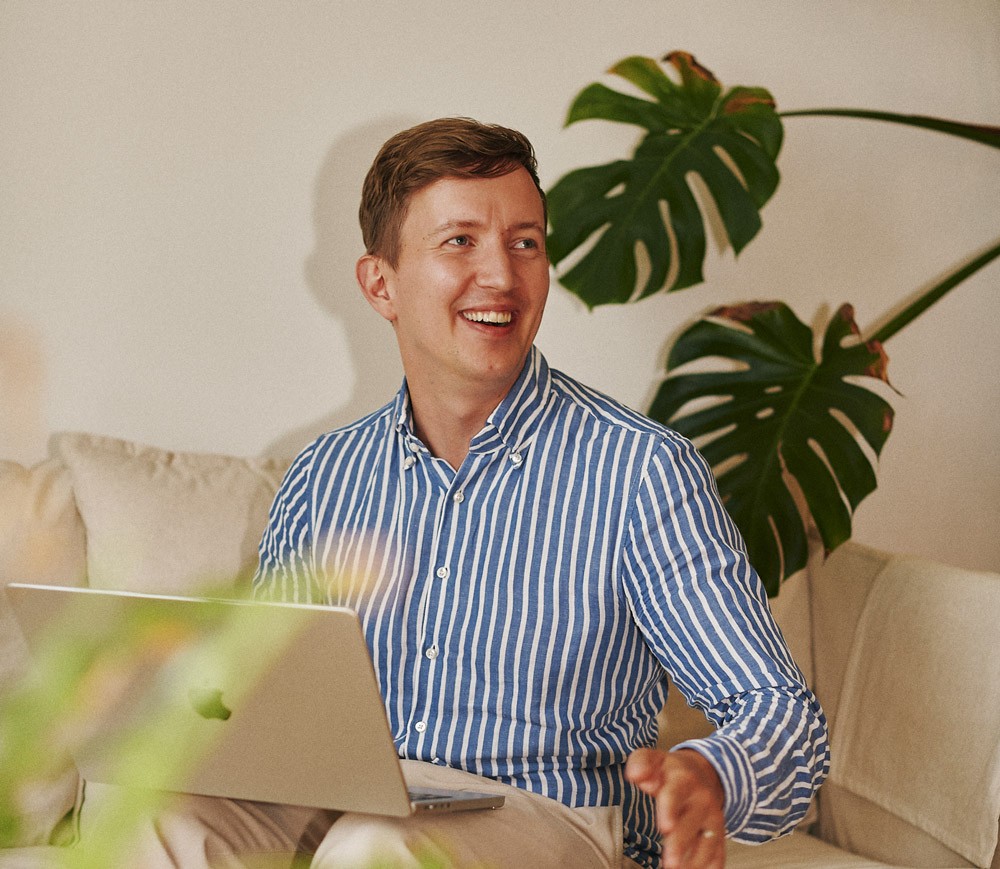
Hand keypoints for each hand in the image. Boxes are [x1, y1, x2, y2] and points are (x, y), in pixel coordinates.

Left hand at [625, 747, 725, 868]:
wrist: (705, 773)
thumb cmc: (671, 771)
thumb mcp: (655, 759)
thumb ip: (641, 763)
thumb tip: (635, 775)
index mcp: (683, 780)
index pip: (675, 794)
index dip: (670, 809)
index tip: (665, 827)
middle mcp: (702, 800)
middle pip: (691, 824)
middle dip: (681, 844)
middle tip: (670, 862)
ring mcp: (712, 820)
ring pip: (707, 844)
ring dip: (695, 862)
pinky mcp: (718, 836)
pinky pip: (718, 855)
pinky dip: (709, 867)